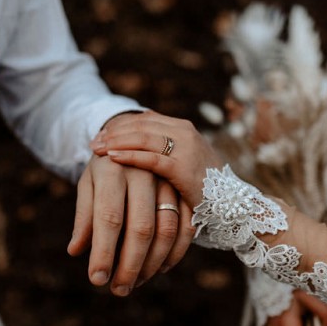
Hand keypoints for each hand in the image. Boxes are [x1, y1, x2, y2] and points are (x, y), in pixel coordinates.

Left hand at [68, 116, 193, 295]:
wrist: (134, 132)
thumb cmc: (104, 166)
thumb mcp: (89, 184)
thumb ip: (84, 217)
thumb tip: (76, 251)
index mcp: (112, 170)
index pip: (108, 219)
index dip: (104, 252)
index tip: (97, 280)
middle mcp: (143, 173)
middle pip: (141, 228)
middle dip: (130, 265)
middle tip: (118, 290)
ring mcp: (168, 179)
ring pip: (167, 229)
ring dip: (152, 263)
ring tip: (135, 283)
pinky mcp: (185, 187)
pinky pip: (186, 225)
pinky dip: (176, 252)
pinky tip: (161, 269)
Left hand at [89, 111, 222, 208]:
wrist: (232, 205)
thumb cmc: (202, 188)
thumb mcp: (182, 164)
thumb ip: (163, 152)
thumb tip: (134, 148)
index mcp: (182, 129)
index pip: (145, 120)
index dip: (120, 125)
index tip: (101, 135)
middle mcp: (184, 132)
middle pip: (140, 125)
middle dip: (114, 132)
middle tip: (93, 142)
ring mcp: (186, 147)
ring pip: (143, 137)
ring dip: (117, 141)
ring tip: (98, 148)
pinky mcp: (184, 166)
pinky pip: (151, 158)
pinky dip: (130, 156)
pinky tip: (113, 158)